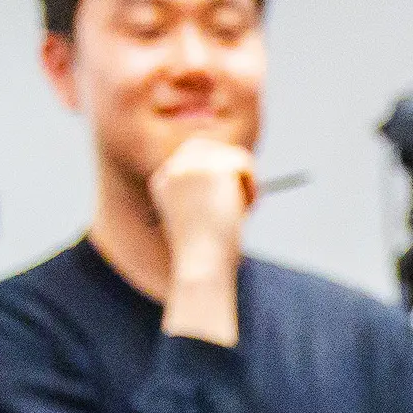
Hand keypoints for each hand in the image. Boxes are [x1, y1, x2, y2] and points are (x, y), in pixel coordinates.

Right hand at [147, 134, 254, 271]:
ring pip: (229, 154)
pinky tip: (245, 209)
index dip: (214, 166)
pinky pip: (244, 162)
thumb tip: (234, 169)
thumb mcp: (199, 218)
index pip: (191, 153)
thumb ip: (208, 191)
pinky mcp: (213, 167)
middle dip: (230, 166)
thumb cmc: (204, 255)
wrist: (202, 267)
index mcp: (161, 181)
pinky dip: (251, 185)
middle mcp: (172, 168)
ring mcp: (191, 165)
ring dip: (242, 181)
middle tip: (244, 198)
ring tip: (242, 212)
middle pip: (210, 145)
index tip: (228, 190)